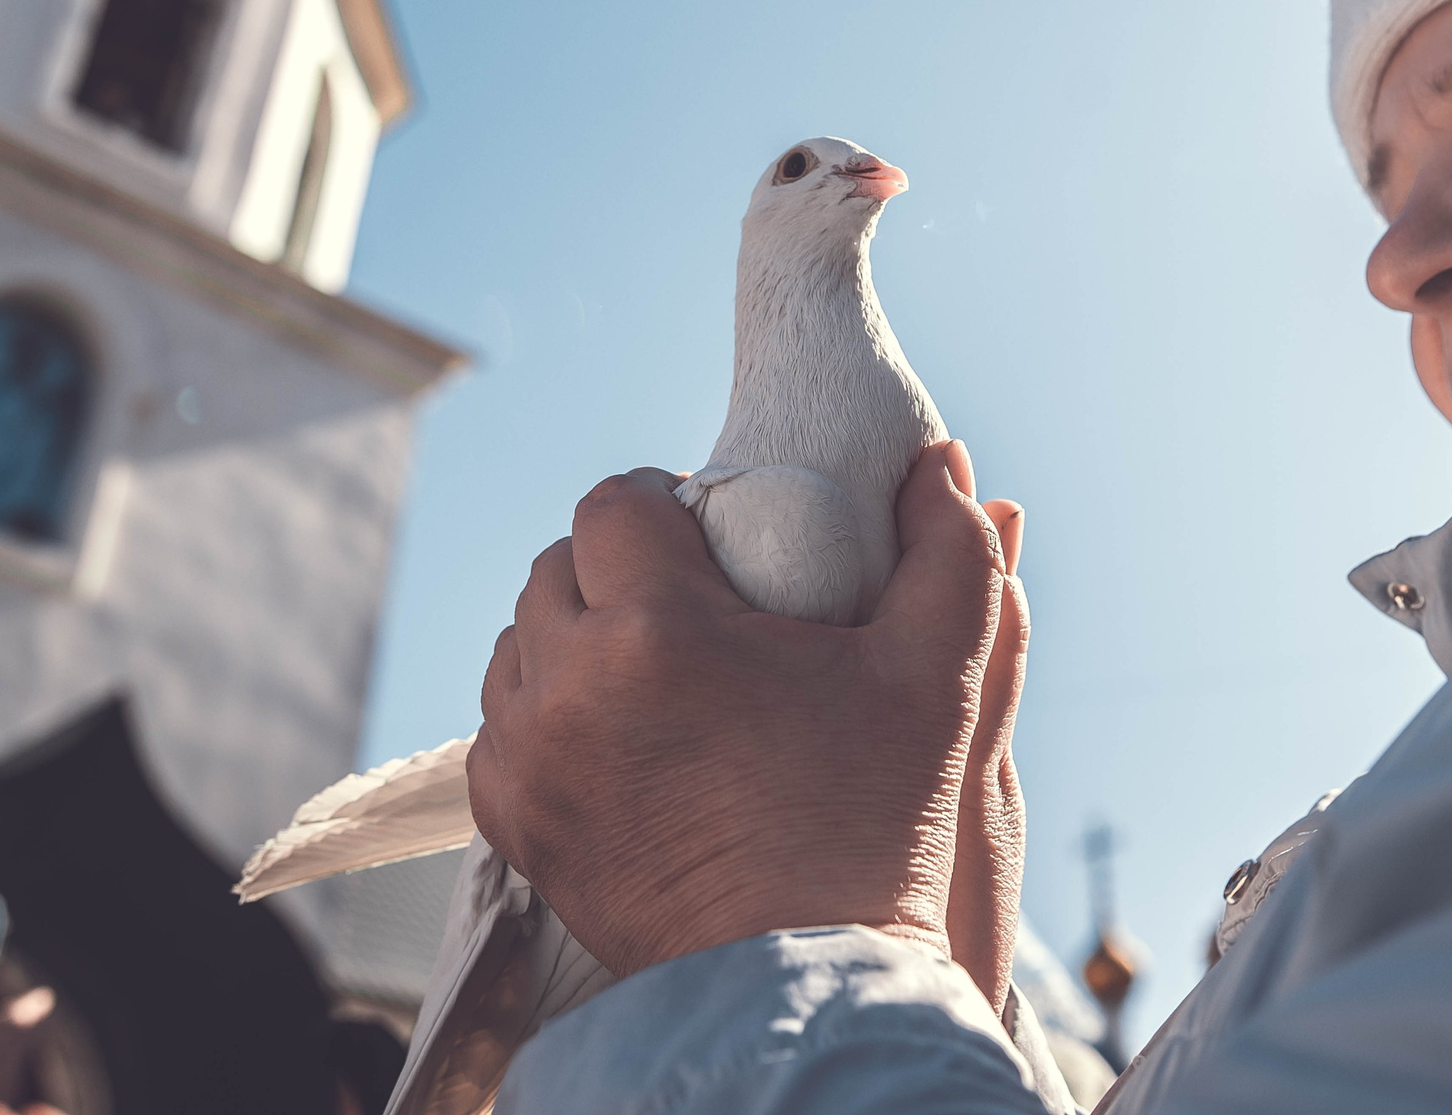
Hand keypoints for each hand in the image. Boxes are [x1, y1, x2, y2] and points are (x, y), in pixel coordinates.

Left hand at [468, 442, 1029, 1005]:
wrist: (809, 987)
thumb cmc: (875, 830)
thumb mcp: (939, 679)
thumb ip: (953, 553)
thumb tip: (939, 463)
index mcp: (658, 630)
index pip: (614, 504)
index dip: (661, 503)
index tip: (708, 535)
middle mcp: (568, 687)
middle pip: (558, 568)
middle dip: (616, 568)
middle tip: (689, 600)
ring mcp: (530, 763)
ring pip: (518, 646)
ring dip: (572, 638)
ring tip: (650, 664)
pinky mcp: (517, 828)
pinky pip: (498, 731)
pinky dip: (545, 717)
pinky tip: (612, 732)